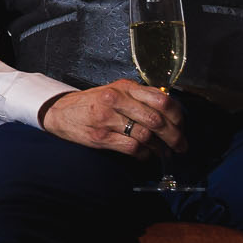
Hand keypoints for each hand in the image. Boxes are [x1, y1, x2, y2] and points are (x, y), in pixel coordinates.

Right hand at [39, 79, 185, 155]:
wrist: (61, 111)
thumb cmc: (92, 102)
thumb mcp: (115, 91)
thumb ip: (139, 97)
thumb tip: (170, 112)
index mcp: (124, 87)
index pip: (161, 100)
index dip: (178, 116)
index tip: (181, 126)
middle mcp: (116, 99)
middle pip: (157, 120)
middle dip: (174, 137)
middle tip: (181, 145)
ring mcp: (108, 118)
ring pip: (147, 136)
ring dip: (160, 149)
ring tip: (163, 152)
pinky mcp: (102, 136)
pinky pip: (132, 148)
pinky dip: (143, 155)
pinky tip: (144, 155)